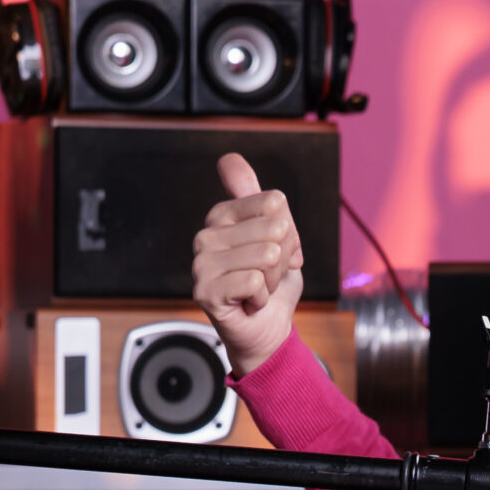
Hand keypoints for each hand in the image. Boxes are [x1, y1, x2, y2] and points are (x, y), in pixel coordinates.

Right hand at [190, 152, 304, 375]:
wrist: (266, 331)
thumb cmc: (271, 284)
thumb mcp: (277, 235)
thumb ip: (261, 198)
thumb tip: (229, 158)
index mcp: (222, 215)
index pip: (275, 202)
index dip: (289, 232)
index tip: (276, 252)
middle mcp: (206, 234)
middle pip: (275, 228)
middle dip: (283, 258)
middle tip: (267, 275)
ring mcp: (201, 263)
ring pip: (267, 255)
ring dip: (273, 280)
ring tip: (258, 289)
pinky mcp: (204, 291)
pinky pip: (255, 281)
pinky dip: (262, 298)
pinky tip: (249, 303)